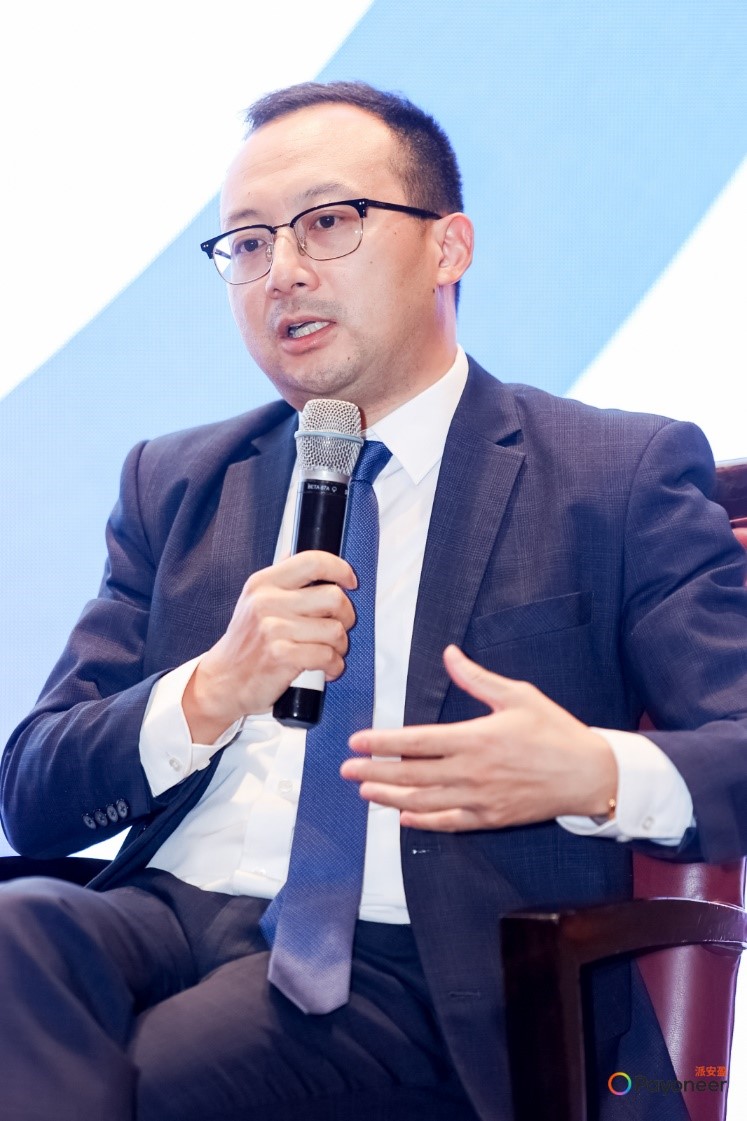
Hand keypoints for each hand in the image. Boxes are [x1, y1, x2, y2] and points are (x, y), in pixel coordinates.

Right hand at [183, 551, 355, 741]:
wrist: (222, 681)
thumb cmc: (245, 644)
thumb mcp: (253, 601)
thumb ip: (278, 579)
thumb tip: (293, 553)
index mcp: (264, 583)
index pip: (312, 561)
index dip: (340, 569)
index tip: (349, 581)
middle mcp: (267, 602)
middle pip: (333, 597)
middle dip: (346, 616)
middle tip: (339, 627)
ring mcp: (274, 629)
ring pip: (335, 630)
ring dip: (340, 646)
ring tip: (329, 652)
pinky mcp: (282, 656)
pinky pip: (328, 656)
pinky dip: (334, 666)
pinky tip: (325, 669)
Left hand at [341, 645, 617, 831]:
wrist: (590, 775)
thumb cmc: (555, 731)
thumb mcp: (518, 695)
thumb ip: (477, 678)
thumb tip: (449, 654)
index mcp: (476, 738)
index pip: (417, 741)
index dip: (383, 742)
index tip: (357, 742)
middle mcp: (473, 772)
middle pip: (412, 774)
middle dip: (375, 772)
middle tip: (347, 769)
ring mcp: (481, 799)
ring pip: (424, 801)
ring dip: (390, 797)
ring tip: (364, 791)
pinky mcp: (491, 818)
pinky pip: (449, 822)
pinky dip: (423, 821)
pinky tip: (403, 816)